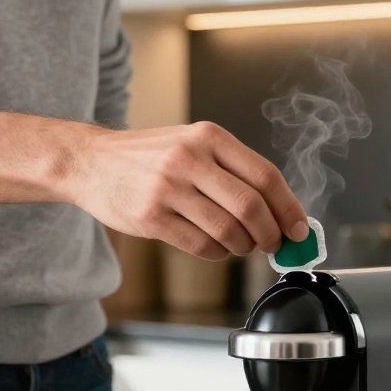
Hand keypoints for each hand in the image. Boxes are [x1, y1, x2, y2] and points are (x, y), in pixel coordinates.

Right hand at [68, 122, 308, 259]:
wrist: (91, 162)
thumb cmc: (148, 157)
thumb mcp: (191, 144)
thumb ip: (232, 171)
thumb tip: (280, 211)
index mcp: (208, 136)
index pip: (265, 175)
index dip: (289, 208)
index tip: (299, 228)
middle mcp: (189, 158)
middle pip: (251, 206)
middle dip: (270, 234)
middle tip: (272, 245)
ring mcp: (168, 188)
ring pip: (227, 230)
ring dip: (242, 246)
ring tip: (239, 245)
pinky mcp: (151, 217)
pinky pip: (200, 245)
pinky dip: (216, 253)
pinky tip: (213, 246)